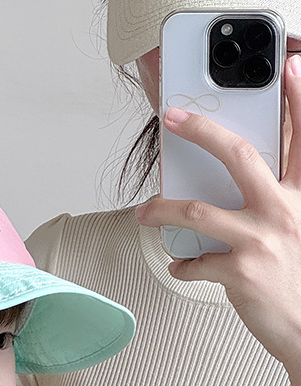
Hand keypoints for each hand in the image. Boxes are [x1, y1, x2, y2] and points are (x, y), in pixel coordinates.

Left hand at [136, 56, 300, 378]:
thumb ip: (279, 209)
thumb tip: (242, 198)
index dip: (300, 100)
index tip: (292, 69)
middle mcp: (286, 212)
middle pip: (240, 156)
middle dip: (203, 132)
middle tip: (174, 120)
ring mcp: (261, 240)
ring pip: (197, 210)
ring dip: (163, 209)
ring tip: (145, 212)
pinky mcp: (239, 272)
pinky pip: (196, 263)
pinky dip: (184, 265)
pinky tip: (181, 266)